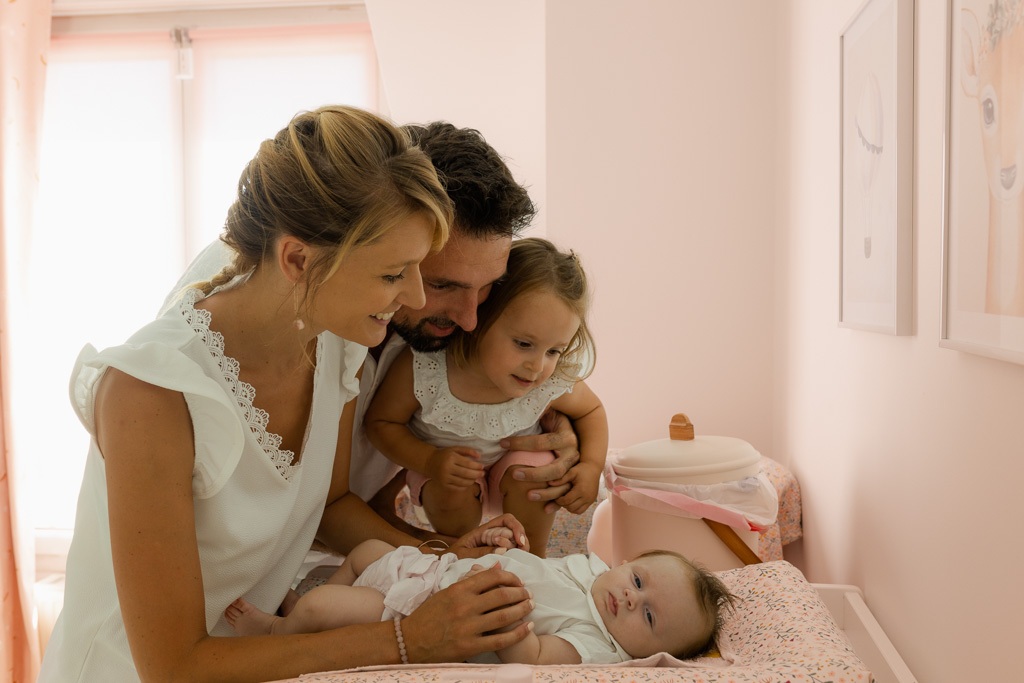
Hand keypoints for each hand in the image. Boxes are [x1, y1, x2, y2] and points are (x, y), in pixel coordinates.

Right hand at [401, 564, 533, 662]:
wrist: (409, 641)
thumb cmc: (428, 615)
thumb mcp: (447, 592)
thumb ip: (471, 580)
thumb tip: (496, 567)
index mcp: (459, 590)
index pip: (492, 577)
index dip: (510, 577)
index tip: (518, 580)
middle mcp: (464, 607)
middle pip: (503, 595)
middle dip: (521, 593)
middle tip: (529, 593)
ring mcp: (468, 628)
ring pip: (505, 616)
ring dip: (523, 609)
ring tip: (530, 605)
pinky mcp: (470, 647)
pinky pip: (501, 640)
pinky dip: (518, 632)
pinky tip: (527, 626)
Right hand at [427, 447, 483, 490]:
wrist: (429, 462)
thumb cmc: (445, 455)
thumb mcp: (455, 449)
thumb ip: (467, 450)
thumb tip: (479, 456)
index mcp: (451, 458)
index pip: (467, 463)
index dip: (477, 466)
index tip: (482, 466)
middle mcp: (447, 468)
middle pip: (466, 473)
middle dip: (477, 474)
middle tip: (483, 474)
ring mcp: (445, 478)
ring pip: (462, 482)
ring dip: (472, 480)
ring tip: (476, 478)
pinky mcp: (443, 485)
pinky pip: (457, 487)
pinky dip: (465, 486)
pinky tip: (468, 482)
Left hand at [450, 513, 528, 558]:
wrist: (443, 564)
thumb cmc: (451, 557)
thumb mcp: (464, 554)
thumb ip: (481, 552)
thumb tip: (503, 550)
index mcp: (484, 530)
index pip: (506, 520)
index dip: (516, 527)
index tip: (519, 541)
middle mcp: (493, 535)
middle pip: (515, 529)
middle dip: (522, 539)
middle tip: (522, 552)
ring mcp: (497, 545)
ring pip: (516, 541)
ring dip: (521, 548)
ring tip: (519, 557)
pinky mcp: (498, 555)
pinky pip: (512, 552)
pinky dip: (517, 556)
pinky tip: (516, 561)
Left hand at [501, 409, 579, 512]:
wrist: (573, 428)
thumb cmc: (554, 418)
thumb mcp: (547, 409)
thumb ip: (535, 405)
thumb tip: (515, 395)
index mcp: (567, 436)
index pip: (543, 441)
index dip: (521, 443)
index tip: (502, 443)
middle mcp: (573, 453)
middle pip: (556, 468)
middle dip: (535, 473)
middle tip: (514, 474)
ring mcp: (575, 467)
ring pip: (562, 484)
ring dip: (544, 491)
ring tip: (526, 495)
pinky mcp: (573, 478)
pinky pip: (567, 494)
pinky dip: (557, 503)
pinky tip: (545, 509)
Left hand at [551, 462, 601, 514]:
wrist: (593, 467)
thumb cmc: (581, 469)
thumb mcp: (571, 472)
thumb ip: (560, 479)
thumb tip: (549, 483)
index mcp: (581, 490)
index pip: (567, 501)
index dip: (559, 501)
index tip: (555, 497)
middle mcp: (587, 497)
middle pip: (571, 508)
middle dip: (563, 505)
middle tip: (560, 499)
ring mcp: (590, 500)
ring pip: (577, 511)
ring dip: (569, 508)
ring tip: (566, 500)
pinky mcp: (592, 501)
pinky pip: (582, 510)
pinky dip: (575, 508)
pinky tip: (571, 501)